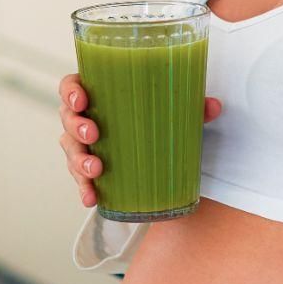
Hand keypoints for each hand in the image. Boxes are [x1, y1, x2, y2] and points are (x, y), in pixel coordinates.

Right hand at [58, 72, 222, 205]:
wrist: (159, 149)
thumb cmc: (156, 118)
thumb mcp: (175, 110)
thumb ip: (193, 106)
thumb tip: (214, 106)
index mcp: (100, 94)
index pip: (72, 86)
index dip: (70, 91)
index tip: (81, 100)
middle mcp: (86, 118)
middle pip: (68, 118)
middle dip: (76, 127)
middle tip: (93, 135)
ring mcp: (84, 145)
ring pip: (71, 150)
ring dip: (79, 160)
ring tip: (96, 170)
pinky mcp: (90, 170)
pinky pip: (81, 178)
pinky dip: (85, 188)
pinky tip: (91, 197)